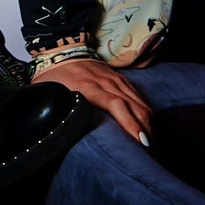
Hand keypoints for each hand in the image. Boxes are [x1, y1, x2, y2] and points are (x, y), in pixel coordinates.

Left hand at [32, 57, 151, 145]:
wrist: (62, 48)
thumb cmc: (54, 75)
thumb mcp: (50, 91)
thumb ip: (55, 109)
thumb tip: (54, 130)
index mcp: (88, 86)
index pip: (115, 104)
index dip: (130, 123)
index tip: (141, 142)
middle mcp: (107, 82)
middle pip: (135, 107)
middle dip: (147, 132)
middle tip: (151, 155)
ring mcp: (116, 80)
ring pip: (141, 104)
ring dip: (150, 126)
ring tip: (154, 148)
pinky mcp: (121, 79)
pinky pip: (140, 98)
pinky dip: (148, 115)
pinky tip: (151, 129)